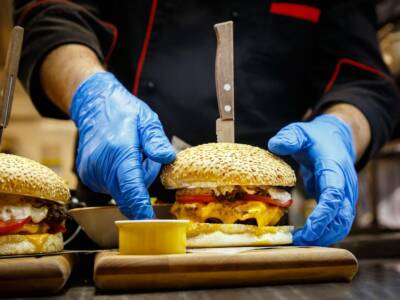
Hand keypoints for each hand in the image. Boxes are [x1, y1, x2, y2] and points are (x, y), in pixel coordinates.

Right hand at [70, 72, 175, 218]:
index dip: (141, 207)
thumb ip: (156, 141)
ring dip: (131, 181)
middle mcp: (102, 165)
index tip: (149, 221)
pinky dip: (120, 179)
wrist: (94, 107)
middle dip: (142, 185)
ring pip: (120, 192)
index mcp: (120, 151)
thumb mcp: (147, 120)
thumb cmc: (122, 112)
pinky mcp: (88, 177)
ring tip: (131, 155)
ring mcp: (92, 173)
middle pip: (128, 194)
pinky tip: (120, 161)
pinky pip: (111, 188)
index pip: (131, 187)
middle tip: (145, 158)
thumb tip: (167, 158)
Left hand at [268, 115, 357, 245]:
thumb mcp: (300, 132)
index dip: (323, 214)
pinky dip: (325, 232)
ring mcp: (346, 195)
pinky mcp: (341, 203)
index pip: (334, 195)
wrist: (335, 140)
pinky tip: (307, 238)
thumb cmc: (315, 138)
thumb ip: (289, 138)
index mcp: (334, 168)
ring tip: (300, 243)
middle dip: (322, 232)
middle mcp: (345, 184)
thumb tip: (275, 145)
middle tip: (298, 242)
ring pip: (343, 223)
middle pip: (341, 216)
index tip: (308, 229)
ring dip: (324, 236)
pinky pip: (338, 222)